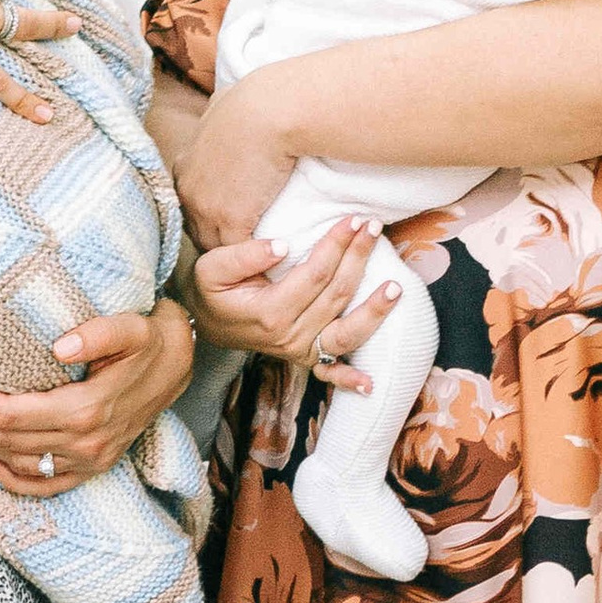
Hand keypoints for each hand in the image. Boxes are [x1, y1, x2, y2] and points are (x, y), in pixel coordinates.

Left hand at [0, 301, 195, 498]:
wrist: (178, 365)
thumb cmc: (148, 341)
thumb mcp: (130, 327)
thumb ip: (98, 334)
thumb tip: (59, 346)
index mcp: (87, 410)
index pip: (12, 415)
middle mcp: (86, 444)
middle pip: (8, 440)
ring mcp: (90, 461)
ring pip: (19, 463)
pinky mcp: (93, 468)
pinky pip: (45, 486)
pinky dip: (11, 479)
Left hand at [175, 78, 301, 261]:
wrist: (268, 111)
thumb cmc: (254, 100)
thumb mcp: (221, 106)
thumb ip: (216, 117)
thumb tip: (222, 104)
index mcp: (184, 168)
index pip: (190, 205)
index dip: (209, 215)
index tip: (230, 219)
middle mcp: (187, 192)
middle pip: (198, 231)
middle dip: (219, 239)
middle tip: (244, 249)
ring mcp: (206, 210)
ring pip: (217, 247)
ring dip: (236, 255)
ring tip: (259, 263)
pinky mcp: (229, 221)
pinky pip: (238, 253)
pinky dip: (255, 260)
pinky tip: (272, 262)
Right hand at [188, 222, 395, 378]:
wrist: (204, 323)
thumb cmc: (211, 292)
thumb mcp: (212, 268)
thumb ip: (244, 255)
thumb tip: (282, 244)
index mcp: (269, 312)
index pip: (314, 274)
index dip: (336, 246)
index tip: (351, 219)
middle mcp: (289, 336)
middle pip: (336, 295)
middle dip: (358, 258)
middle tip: (374, 227)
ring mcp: (299, 351)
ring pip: (347, 333)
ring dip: (374, 312)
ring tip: (397, 287)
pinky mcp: (304, 359)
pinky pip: (331, 373)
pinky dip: (351, 379)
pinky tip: (371, 383)